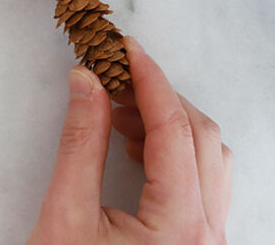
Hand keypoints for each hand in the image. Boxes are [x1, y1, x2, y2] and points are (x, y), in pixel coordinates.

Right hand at [29, 37, 232, 243]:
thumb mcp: (65, 217)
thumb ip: (80, 143)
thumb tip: (85, 83)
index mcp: (180, 227)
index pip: (174, 129)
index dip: (150, 80)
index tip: (127, 48)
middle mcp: (208, 233)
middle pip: (202, 137)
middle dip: (160, 98)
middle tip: (116, 77)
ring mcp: (209, 240)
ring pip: (209, 157)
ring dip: (169, 123)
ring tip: (120, 111)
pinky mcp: (198, 242)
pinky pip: (202, 179)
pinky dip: (174, 151)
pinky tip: (136, 145)